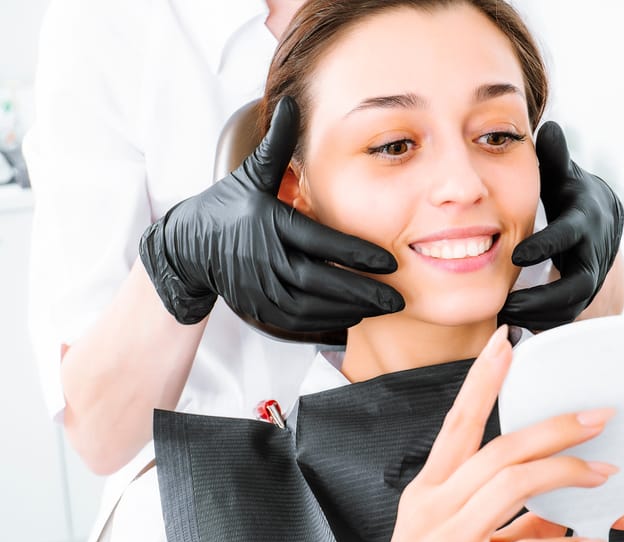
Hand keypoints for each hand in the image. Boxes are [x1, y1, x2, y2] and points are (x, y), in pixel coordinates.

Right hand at [139, 96, 403, 340]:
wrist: (188, 245)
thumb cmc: (228, 205)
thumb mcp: (251, 173)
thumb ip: (277, 144)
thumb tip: (290, 103)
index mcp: (270, 224)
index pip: (322, 244)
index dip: (358, 255)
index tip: (390, 263)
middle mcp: (265, 259)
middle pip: (322, 282)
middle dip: (364, 293)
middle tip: (398, 299)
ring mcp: (259, 288)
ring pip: (312, 307)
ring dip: (350, 310)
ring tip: (382, 308)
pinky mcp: (257, 307)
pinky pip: (297, 320)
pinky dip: (328, 321)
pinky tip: (353, 315)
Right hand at [363, 326, 615, 541]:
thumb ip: (500, 522)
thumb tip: (553, 512)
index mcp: (427, 492)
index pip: (457, 423)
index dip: (483, 381)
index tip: (505, 346)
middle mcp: (433, 510)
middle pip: (499, 451)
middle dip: (553, 429)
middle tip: (594, 419)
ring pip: (512, 488)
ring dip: (564, 475)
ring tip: (599, 475)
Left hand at [499, 121, 623, 329]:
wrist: (598, 221)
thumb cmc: (571, 194)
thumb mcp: (564, 175)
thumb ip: (555, 157)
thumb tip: (549, 127)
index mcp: (586, 220)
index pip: (570, 235)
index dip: (546, 246)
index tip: (515, 255)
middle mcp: (594, 252)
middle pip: (578, 286)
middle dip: (542, 300)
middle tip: (505, 305)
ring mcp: (591, 277)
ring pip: (571, 307)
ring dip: (538, 317)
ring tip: (504, 317)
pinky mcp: (582, 296)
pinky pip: (564, 317)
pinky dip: (540, 323)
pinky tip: (513, 324)